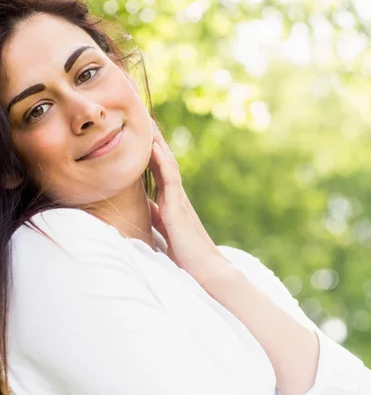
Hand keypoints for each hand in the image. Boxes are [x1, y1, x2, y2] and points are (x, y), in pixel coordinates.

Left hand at [147, 120, 229, 285]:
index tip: (139, 141)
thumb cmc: (188, 259)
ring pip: (166, 165)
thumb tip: (144, 213)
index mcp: (170, 206)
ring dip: (157, 144)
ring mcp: (178, 201)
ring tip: (146, 123)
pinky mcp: (178, 207)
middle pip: (162, 164)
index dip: (148, 158)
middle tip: (143, 121)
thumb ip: (156, 223)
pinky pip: (169, 177)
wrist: (208, 272)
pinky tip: (153, 145)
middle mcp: (175, 199)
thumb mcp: (165, 236)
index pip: (158, 176)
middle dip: (153, 144)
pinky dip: (161, 160)